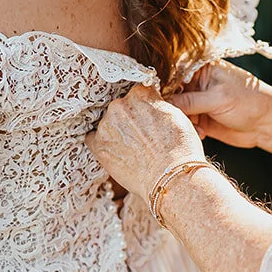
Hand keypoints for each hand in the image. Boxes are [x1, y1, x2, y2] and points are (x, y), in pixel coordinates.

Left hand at [88, 84, 205, 201]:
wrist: (170, 178)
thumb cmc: (179, 149)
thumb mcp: (176, 115)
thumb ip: (157, 104)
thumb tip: (150, 103)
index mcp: (139, 93)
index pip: (137, 93)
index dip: (144, 107)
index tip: (147, 118)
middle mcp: (119, 105)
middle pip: (121, 108)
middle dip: (129, 119)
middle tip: (142, 136)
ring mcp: (106, 125)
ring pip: (108, 123)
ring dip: (116, 131)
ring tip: (133, 149)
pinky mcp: (98, 145)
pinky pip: (92, 139)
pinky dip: (102, 143)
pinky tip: (116, 152)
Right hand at [168, 61, 271, 147]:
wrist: (268, 124)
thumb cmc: (249, 102)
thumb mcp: (218, 99)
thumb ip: (190, 101)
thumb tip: (164, 103)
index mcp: (199, 69)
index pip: (171, 74)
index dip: (161, 87)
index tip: (155, 100)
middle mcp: (195, 84)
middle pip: (170, 94)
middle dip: (171, 108)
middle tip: (176, 119)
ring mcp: (197, 102)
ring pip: (176, 111)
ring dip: (182, 121)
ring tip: (197, 128)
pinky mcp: (200, 119)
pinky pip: (185, 124)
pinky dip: (190, 130)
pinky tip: (202, 134)